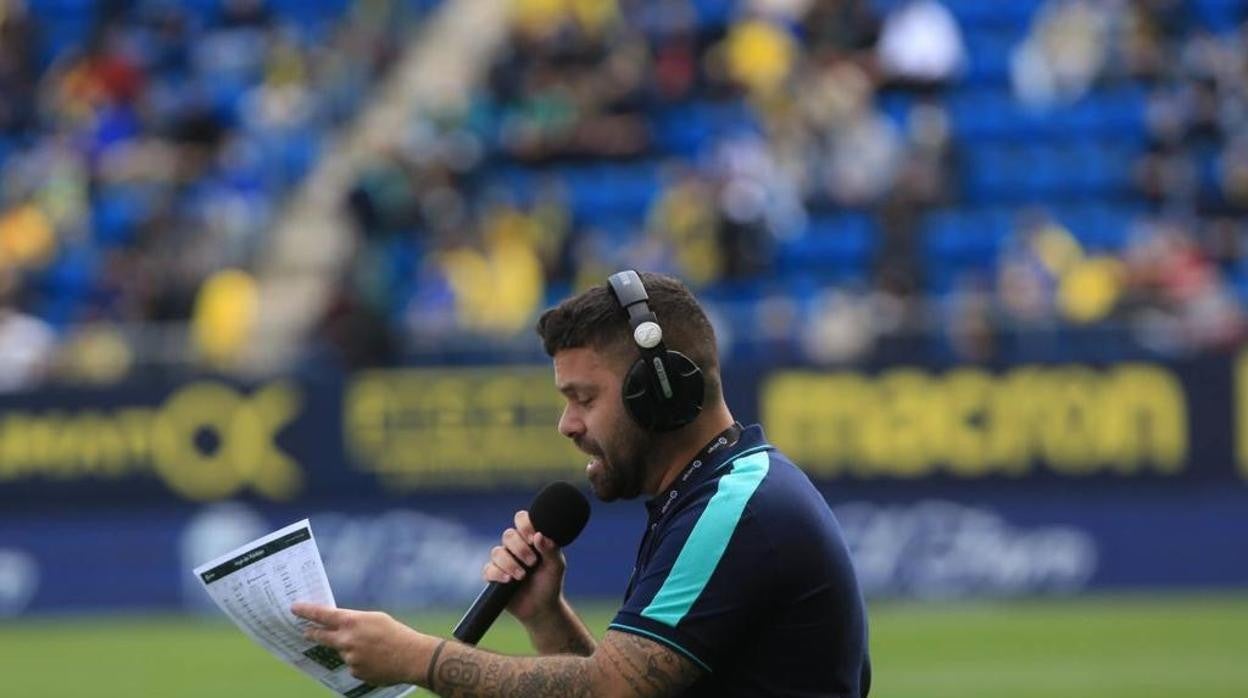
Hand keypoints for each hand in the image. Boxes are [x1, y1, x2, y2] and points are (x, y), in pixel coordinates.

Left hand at [291, 602, 429, 686]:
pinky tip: (376, 660)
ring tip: (374, 648)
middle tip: (305, 632)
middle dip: (312, 633)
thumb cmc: (396, 633)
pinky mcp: (354, 672)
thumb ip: (354, 621)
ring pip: (343, 652)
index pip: (321, 615)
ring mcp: (349, 658)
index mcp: (351, 621)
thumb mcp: (374, 618)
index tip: (294, 608)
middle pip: (321, 636)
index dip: (306, 611)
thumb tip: (341, 625)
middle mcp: (346, 640)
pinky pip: (352, 665)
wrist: (411, 657)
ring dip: (351, 649)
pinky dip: (361, 662)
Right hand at [483, 509, 566, 624]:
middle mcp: (515, 547)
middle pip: (508, 535)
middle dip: (520, 548)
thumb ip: (551, 550)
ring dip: (510, 563)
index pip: (522, 519)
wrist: (542, 608)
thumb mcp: (556, 566)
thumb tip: (539, 535)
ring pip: (497, 552)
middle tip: (533, 562)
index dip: (525, 524)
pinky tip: (509, 580)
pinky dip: (498, 573)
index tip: (533, 538)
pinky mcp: (494, 577)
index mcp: (530, 539)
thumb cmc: (550, 583)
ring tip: (522, 576)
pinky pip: (489, 569)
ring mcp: (503, 561)